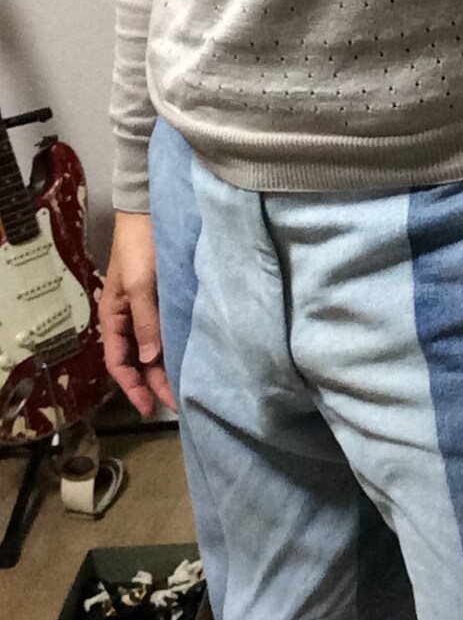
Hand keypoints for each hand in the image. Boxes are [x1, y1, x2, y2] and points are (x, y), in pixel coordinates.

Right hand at [99, 211, 176, 416]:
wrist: (152, 212)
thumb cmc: (140, 246)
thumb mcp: (140, 285)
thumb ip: (145, 322)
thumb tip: (149, 360)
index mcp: (114, 316)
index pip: (117, 362)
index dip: (132, 387)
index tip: (149, 407)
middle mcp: (130, 318)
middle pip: (138, 360)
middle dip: (153, 383)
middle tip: (177, 402)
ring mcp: (148, 310)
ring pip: (154, 349)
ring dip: (165, 369)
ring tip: (185, 388)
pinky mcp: (166, 301)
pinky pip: (168, 332)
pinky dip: (176, 349)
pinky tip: (191, 359)